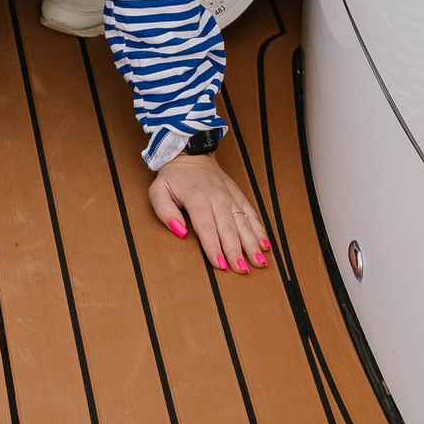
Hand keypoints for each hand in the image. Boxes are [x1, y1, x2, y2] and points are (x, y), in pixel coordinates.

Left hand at [148, 149, 272, 272]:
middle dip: (236, 251)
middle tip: (242, 271)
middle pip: (228, 229)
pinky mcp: (239, 196)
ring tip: (259, 262)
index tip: (221, 266)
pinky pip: (252, 214)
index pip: (207, 228)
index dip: (214, 248)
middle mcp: (217, 198)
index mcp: (197, 198)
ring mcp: (230, 197)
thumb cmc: (174, 176)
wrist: (191, 152)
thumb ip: (165, 212)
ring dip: (252, 244)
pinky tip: (265, 245)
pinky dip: (260, 231)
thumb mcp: (158, 191)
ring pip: (244, 223)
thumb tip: (180, 232)